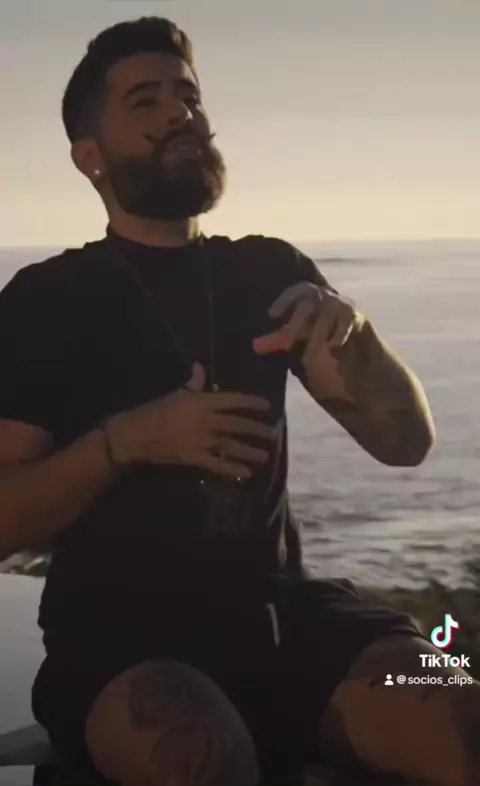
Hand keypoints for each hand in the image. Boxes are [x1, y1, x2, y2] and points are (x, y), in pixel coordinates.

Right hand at [105, 364, 273, 478]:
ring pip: (231, 446)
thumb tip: (200, 368)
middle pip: (237, 425)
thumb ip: (193, 384)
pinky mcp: (194, 458)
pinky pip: (217, 464)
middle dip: (256, 429)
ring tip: (265, 454)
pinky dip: (232, 468)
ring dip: (249, 450)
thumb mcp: (176, 393)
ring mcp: (201, 441)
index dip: (251, 402)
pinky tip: (246, 472)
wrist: (137, 434)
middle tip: (273, 433)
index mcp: (202, 402)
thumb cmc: (156, 410)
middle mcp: (206, 421)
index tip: (266, 406)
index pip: (232, 400)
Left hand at [252, 281, 363, 366]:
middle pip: (308, 305)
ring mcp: (343, 307)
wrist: (354, 349)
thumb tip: (255, 346)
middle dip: (294, 326)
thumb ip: (278, 340)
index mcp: (310, 296)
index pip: (298, 290)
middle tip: (283, 344)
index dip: (285, 300)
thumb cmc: (317, 336)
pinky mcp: (358, 320)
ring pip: (325, 318)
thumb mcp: (296, 340)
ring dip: (314, 341)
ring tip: (305, 362)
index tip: (271, 315)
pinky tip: (332, 348)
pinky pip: (347, 324)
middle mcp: (326, 298)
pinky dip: (339, 336)